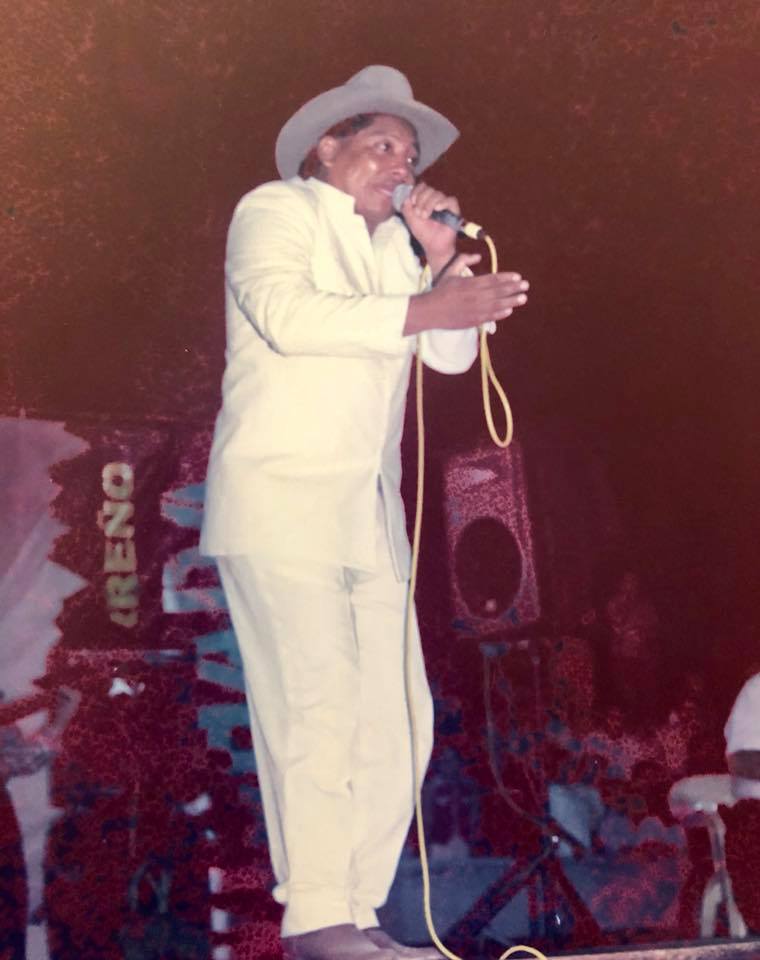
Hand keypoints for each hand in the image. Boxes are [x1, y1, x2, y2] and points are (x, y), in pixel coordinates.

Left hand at [400, 181, 459, 263]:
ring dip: (429, 204)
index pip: (422, 187)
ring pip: (438, 194)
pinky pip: (451, 200)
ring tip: (426, 216)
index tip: (412, 201)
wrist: (433, 246)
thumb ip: (406, 207)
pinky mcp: (454, 210)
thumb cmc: (424, 233)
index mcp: (426, 200)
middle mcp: (436, 200)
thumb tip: (407, 197)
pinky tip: (437, 209)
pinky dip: (443, 203)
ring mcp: (445, 205)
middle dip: (421, 200)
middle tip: (419, 213)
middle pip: (429, 189)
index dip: (416, 191)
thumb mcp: (410, 220)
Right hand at [404, 253, 528, 334]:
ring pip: (497, 304)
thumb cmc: (440, 291)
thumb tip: (477, 255)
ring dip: (512, 301)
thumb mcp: (450, 272)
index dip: (507, 278)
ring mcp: (475, 309)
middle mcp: (475, 296)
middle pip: (498, 291)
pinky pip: (490, 316)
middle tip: (526, 286)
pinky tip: (509, 310)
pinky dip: (500, 313)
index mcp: (470, 283)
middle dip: (513, 288)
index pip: (493, 279)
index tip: (518, 276)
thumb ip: (463, 261)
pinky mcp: (473, 320)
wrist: (430, 311)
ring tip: (523, 298)